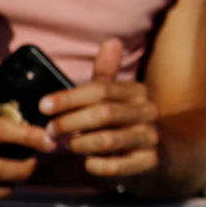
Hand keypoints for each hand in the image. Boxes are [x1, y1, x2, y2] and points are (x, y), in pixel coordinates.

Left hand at [40, 39, 159, 183]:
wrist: (161, 150)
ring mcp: (150, 138)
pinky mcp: (149, 162)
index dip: (70, 97)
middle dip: (71, 122)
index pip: (102, 89)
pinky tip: (87, 162)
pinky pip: (117, 166)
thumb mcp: (116, 96)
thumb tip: (112, 41)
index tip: (44, 106)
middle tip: (49, 130)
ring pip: (109, 140)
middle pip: (104, 113)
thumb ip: (106, 73)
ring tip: (67, 145)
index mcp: (136, 91)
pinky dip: (97, 164)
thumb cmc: (124, 120)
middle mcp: (147, 112)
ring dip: (81, 143)